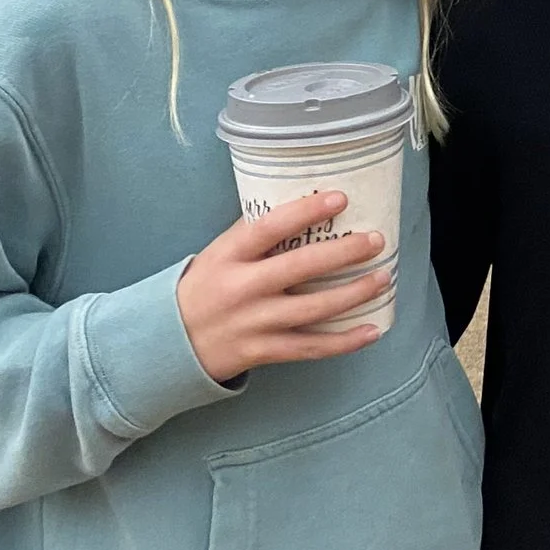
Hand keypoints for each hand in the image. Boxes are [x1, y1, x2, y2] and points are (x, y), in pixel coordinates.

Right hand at [175, 192, 391, 381]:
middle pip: (300, 268)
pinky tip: (373, 331)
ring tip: (384, 278)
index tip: (340, 198)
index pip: (270, 227)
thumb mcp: (217, 254)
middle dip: (344, 253)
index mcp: (228, 256)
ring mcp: (253, 323)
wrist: (165, 343)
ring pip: (313, 309)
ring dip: (354, 294)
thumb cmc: (202, 289)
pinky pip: (310, 347)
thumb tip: (301, 206)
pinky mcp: (262, 351)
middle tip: (376, 240)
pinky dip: (344, 341)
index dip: (306, 212)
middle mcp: (242, 289)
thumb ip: (253, 235)